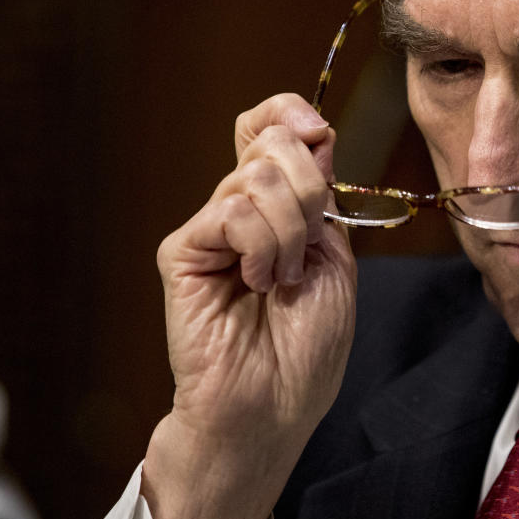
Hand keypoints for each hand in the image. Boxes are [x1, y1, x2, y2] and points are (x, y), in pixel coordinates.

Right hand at [142, 93, 355, 518]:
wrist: (274, 405)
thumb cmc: (308, 346)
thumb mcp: (335, 259)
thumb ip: (320, 197)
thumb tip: (311, 130)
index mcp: (282, 207)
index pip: (273, 128)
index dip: (292, 113)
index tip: (316, 130)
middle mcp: (244, 208)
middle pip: (274, 143)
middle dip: (309, 193)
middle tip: (306, 250)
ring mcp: (212, 227)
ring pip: (259, 177)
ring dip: (290, 234)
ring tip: (281, 282)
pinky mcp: (183, 250)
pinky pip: (234, 212)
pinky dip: (263, 248)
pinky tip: (257, 284)